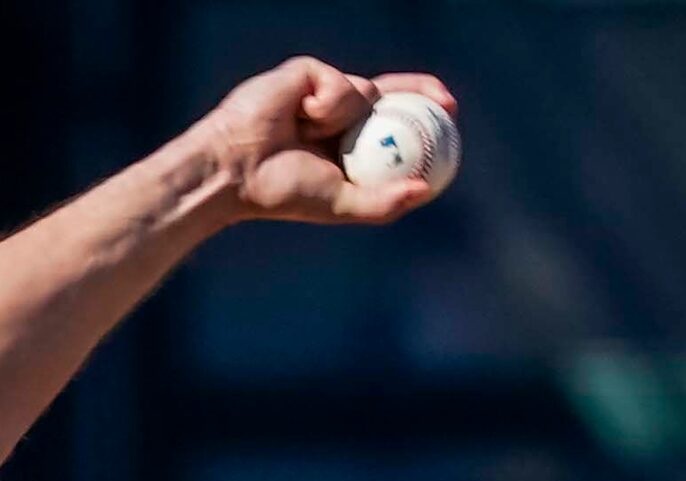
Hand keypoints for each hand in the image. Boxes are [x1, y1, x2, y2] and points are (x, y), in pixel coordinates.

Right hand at [202, 57, 455, 226]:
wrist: (235, 168)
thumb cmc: (280, 192)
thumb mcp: (339, 203)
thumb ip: (381, 202)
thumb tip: (422, 192)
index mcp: (344, 145)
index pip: (391, 125)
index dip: (422, 118)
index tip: (450, 119)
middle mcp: (337, 115)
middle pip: (390, 95)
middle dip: (421, 92)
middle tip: (446, 104)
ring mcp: (322, 90)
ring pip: (365, 91)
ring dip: (346, 118)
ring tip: (308, 133)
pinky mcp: (307, 72)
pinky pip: (340, 82)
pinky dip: (327, 103)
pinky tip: (300, 115)